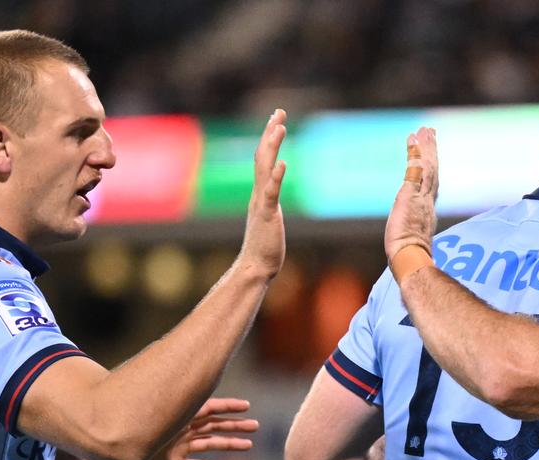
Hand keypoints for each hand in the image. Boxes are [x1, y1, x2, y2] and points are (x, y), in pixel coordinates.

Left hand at [134, 398, 258, 459]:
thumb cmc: (124, 436)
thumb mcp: (146, 422)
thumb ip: (159, 408)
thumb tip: (166, 382)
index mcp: (176, 417)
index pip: (207, 409)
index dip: (227, 407)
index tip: (247, 407)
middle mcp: (180, 431)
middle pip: (213, 426)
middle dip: (235, 425)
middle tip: (256, 426)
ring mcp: (179, 448)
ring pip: (209, 445)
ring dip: (228, 445)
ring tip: (248, 445)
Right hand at [238, 109, 288, 279]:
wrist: (254, 267)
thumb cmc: (264, 249)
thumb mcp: (268, 221)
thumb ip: (269, 208)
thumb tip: (271, 202)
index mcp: (260, 193)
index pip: (264, 159)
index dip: (269, 138)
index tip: (277, 119)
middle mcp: (258, 193)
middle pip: (262, 156)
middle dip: (270, 133)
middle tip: (279, 111)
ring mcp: (261, 203)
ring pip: (265, 168)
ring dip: (272, 146)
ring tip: (280, 126)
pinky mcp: (266, 215)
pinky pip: (271, 193)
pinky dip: (276, 177)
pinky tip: (283, 164)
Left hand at [383, 126, 438, 263]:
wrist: (410, 258)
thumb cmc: (410, 257)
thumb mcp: (412, 242)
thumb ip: (413, 236)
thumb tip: (409, 244)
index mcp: (427, 211)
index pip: (430, 184)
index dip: (431, 169)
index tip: (431, 156)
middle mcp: (426, 201)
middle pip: (431, 171)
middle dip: (431, 151)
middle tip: (430, 132)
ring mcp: (420, 197)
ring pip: (426, 166)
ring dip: (425, 147)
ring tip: (425, 130)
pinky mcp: (410, 194)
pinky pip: (414, 169)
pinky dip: (414, 154)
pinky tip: (413, 140)